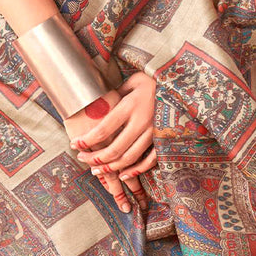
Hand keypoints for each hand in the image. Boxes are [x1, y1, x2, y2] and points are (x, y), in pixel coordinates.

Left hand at [64, 73, 156, 212]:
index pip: (103, 129)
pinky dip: (136, 171)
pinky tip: (123, 175)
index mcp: (131, 106)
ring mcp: (154, 133)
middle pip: (114, 149)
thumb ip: (116, 96)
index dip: (87, 140)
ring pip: (129, 158)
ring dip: (111, 168)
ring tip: (97, 170)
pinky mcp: (164, 140)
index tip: (74, 144)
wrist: (180, 84)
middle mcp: (142, 122)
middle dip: (95, 158)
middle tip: (83, 159)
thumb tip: (98, 107)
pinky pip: (149, 161)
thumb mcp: (132, 82)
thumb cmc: (153, 80)